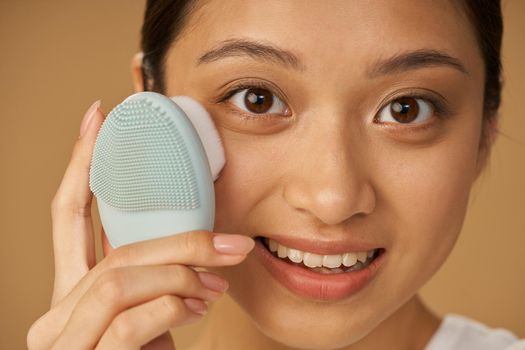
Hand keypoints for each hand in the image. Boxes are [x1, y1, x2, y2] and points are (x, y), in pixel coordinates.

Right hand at [27, 100, 254, 348]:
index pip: (70, 214)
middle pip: (110, 247)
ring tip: (217, 287)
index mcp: (74, 293)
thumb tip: (196, 261)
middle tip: (231, 241)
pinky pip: (130, 317)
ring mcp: (63, 342)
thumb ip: (157, 284)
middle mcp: (57, 312)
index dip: (82, 163)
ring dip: (181, 273)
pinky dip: (172, 304)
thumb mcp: (152, 319)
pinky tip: (197, 307)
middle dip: (178, 238)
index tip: (99, 117)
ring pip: (120, 276)